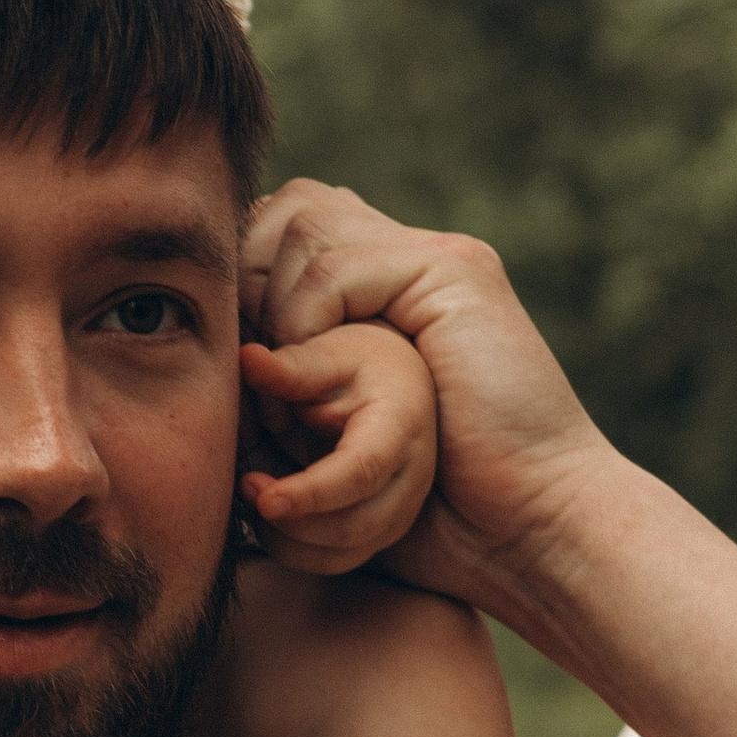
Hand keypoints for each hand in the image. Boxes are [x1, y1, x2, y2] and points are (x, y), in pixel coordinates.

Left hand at [237, 319, 436, 573]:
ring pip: (342, 552)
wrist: (398, 389)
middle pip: (355, 525)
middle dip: (292, 520)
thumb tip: (246, 359)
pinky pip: (334, 560)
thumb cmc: (360, 369)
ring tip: (253, 495)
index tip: (263, 497)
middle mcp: (411, 477)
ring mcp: (399, 511)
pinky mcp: (379, 532)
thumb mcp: (329, 357)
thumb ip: (290, 367)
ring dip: (288, 538)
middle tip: (246, 484)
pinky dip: (293, 549)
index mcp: (400, 426)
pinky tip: (268, 516)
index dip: (312, 493)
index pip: (362, 472)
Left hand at [239, 180, 610, 610]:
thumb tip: (206, 353)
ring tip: (280, 381)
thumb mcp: (329, 444)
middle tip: (246, 364)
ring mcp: (436, 256)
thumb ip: (286, 386)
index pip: (275, 227)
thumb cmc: (432, 513)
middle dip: (245, 278)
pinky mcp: (454, 270)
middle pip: (282, 206)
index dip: (237, 281)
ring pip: (300, 223)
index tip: (230, 363)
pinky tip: (312, 377)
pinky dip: (304, 323)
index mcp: (383, 288)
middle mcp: (410, 256)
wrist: (531, 530)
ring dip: (271, 307)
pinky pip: (331, 268)